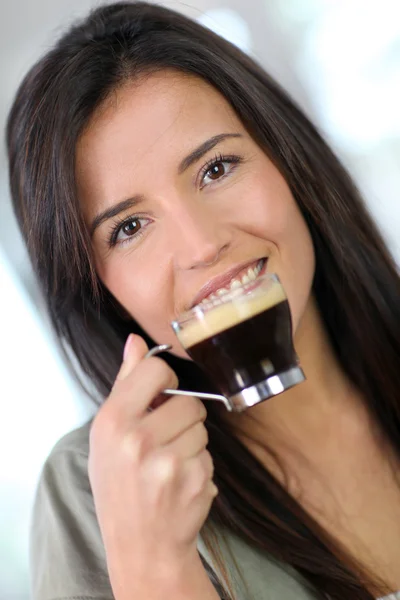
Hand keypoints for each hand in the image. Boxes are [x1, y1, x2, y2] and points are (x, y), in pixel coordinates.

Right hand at [88, 334, 217, 597]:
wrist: (140, 544)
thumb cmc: (120, 484)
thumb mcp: (108, 433)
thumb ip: (126, 382)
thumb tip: (135, 341)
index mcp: (112, 421)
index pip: (156, 371)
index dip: (165, 382)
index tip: (160, 397)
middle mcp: (137, 439)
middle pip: (188, 401)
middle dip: (182, 418)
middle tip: (162, 441)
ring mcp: (167, 461)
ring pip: (202, 427)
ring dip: (191, 442)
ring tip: (168, 464)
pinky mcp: (194, 480)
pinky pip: (209, 453)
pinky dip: (199, 465)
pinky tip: (179, 481)